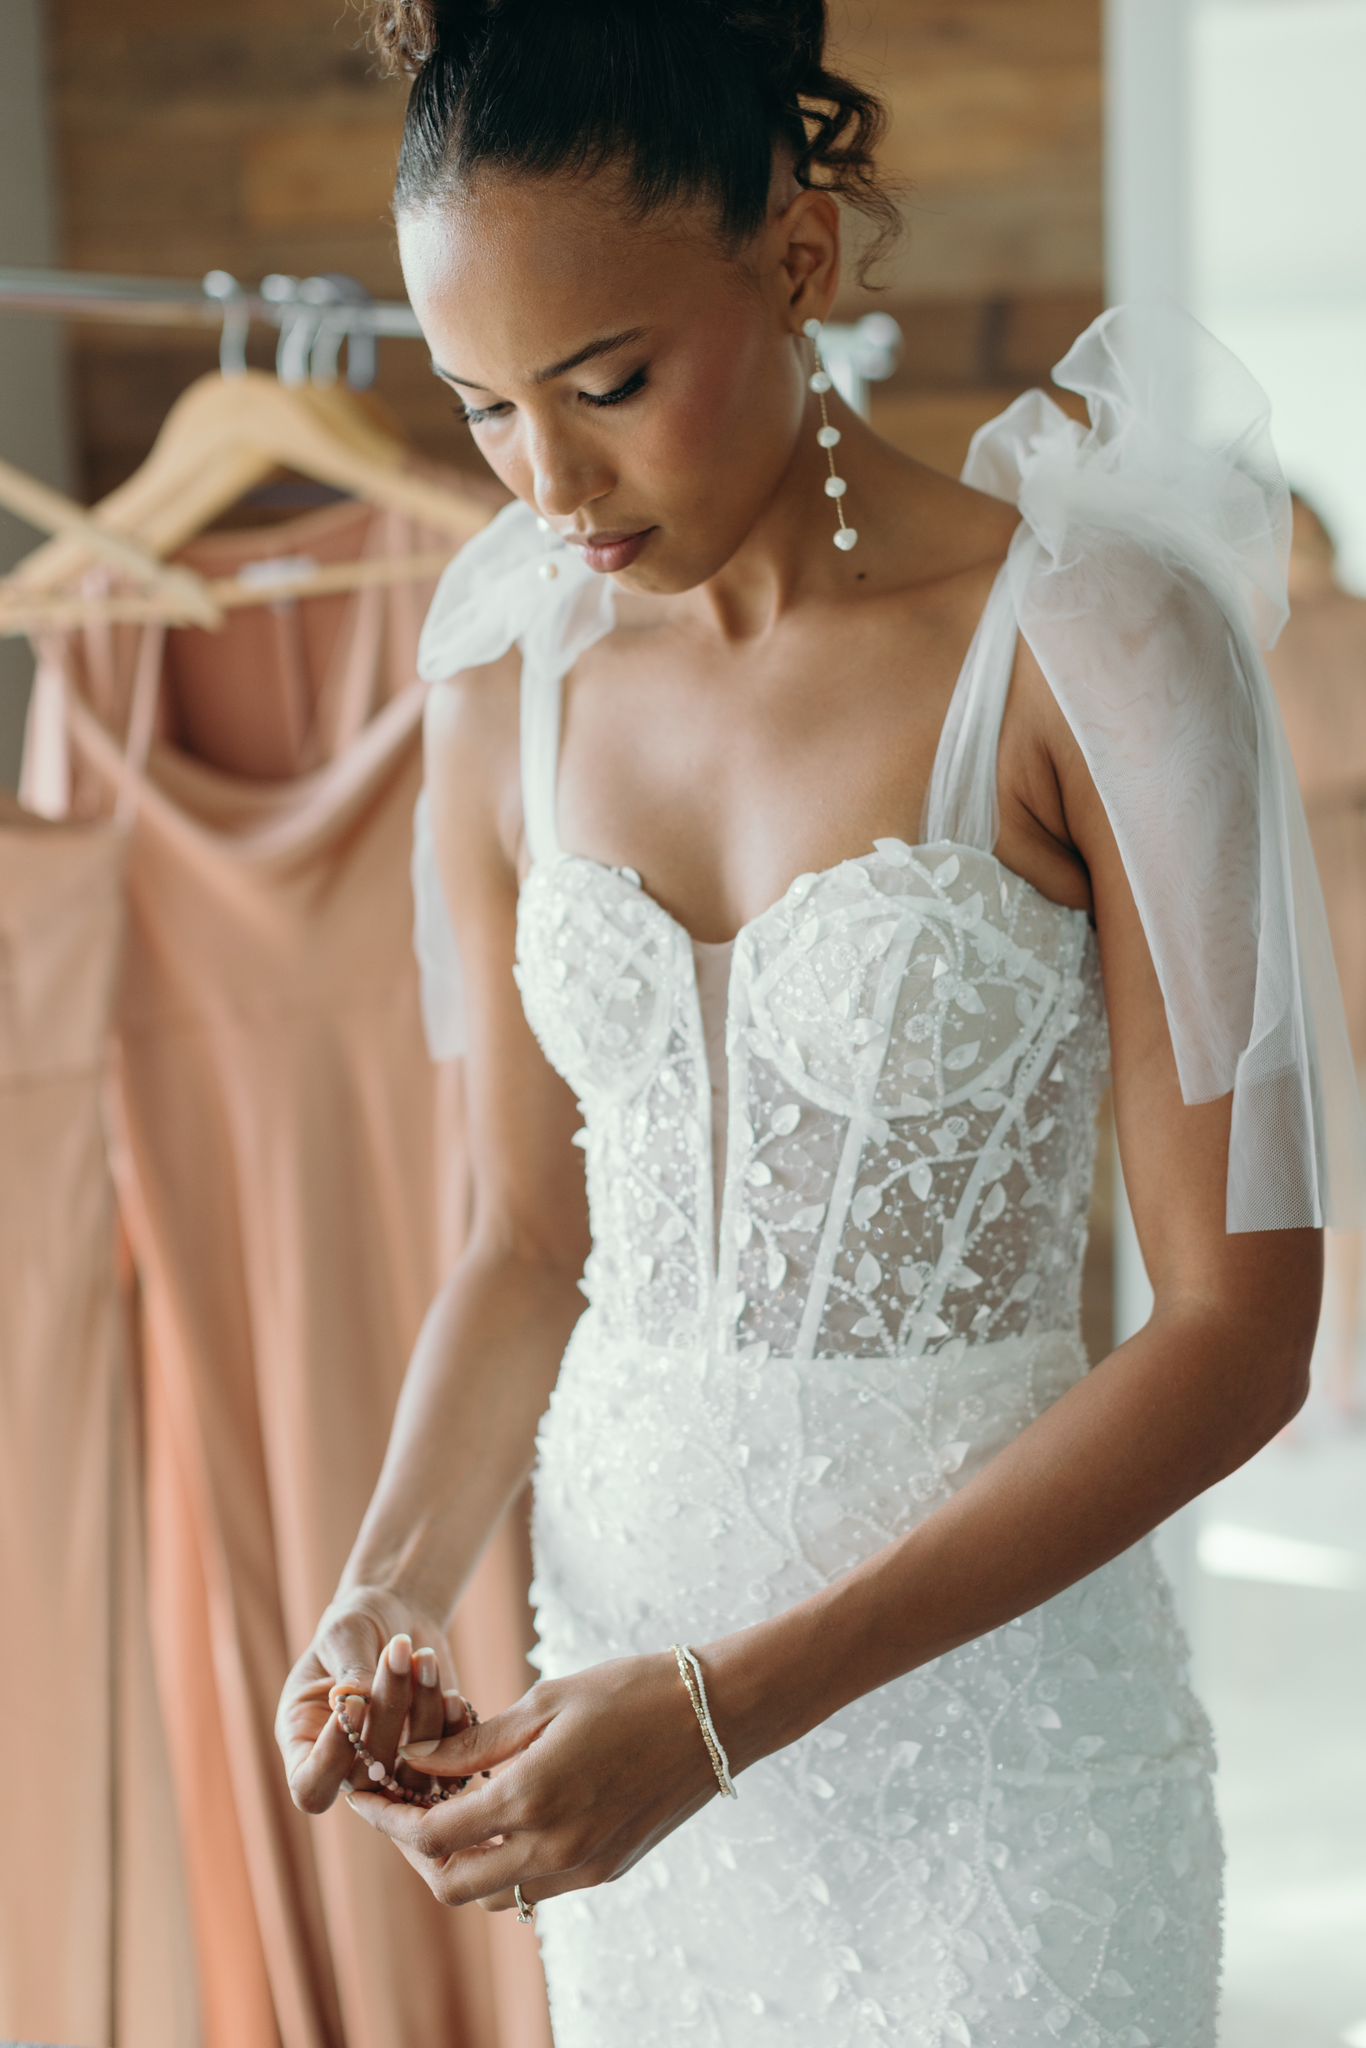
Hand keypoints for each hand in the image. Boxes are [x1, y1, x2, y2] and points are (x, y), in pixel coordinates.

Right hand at [277, 1584, 469, 1813]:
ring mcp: (392, 1769)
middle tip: (398, 1653)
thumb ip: (348, 1667)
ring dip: (425, 1720)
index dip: (331, 1759)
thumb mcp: (344, 1633)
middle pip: (364, 1780)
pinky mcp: (433, 1758)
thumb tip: (351, 1698)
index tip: (356, 1704)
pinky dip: (453, 1734)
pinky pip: (448, 1767)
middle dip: (387, 1715)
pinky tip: (452, 1696)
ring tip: (424, 1658)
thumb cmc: (357, 1624)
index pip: (310, 1785)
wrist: (398, 1620)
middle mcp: (346, 1766)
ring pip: (411, 1779)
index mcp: (304, 1742)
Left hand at [342, 1649, 726, 1911]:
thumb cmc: (631, 1690)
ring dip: (459, 1865)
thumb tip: (417, 1761)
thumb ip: (477, 1742)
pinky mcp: (606, 1870)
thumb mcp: (546, 1702)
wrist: (717, 1716)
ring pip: (494, 1896)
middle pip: (452, 1884)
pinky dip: (505, 1863)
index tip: (365, 1793)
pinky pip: (535, 1887)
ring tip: (447, 1813)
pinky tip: (500, 1817)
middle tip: (400, 1811)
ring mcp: (583, 1868)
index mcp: (533, 1798)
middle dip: (415, 1853)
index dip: (388, 1818)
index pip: (432, 1834)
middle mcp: (555, 1848)